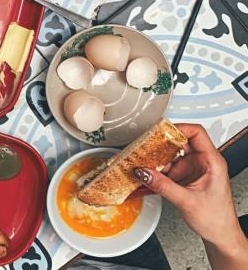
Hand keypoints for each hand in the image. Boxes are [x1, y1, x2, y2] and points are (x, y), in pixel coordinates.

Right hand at [133, 123, 246, 268]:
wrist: (221, 236)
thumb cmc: (217, 220)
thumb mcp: (187, 202)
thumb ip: (163, 186)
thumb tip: (144, 172)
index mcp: (212, 162)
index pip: (196, 133)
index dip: (178, 128)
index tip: (160, 131)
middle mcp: (203, 162)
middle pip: (180, 141)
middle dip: (162, 143)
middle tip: (146, 145)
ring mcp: (194, 168)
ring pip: (172, 154)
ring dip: (157, 157)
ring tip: (144, 161)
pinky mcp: (186, 176)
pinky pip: (169, 166)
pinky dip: (158, 169)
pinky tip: (149, 173)